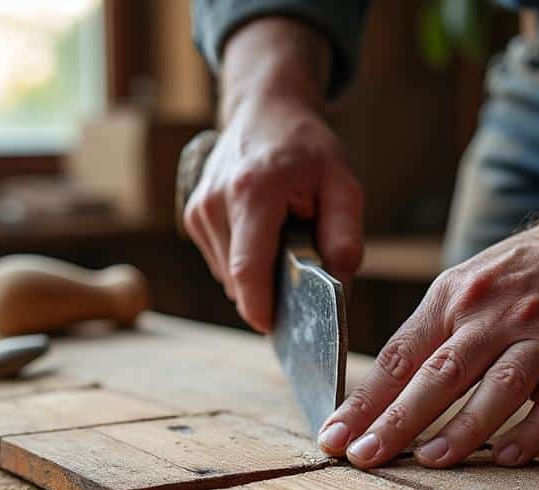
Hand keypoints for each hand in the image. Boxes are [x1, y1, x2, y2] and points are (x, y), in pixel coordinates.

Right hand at [182, 19, 362, 332]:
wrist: (265, 110)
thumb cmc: (307, 149)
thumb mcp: (343, 184)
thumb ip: (345, 237)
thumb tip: (339, 288)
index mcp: (253, 192)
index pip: (248, 270)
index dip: (260, 308)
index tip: (275, 330)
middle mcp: (216, 202)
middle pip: (239, 280)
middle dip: (270, 292)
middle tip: (301, 272)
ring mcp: (199, 210)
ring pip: (229, 276)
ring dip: (259, 276)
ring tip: (281, 241)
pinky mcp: (193, 216)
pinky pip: (222, 263)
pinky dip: (245, 262)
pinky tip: (263, 235)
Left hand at [315, 125, 538, 467]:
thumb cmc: (524, 275)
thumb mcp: (468, 287)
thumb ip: (431, 337)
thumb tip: (378, 396)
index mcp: (453, 300)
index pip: (398, 357)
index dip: (364, 400)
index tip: (333, 437)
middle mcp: (492, 316)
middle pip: (437, 375)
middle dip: (395, 420)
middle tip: (362, 457)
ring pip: (496, 386)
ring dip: (462, 427)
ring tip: (429, 461)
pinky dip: (533, 429)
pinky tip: (507, 456)